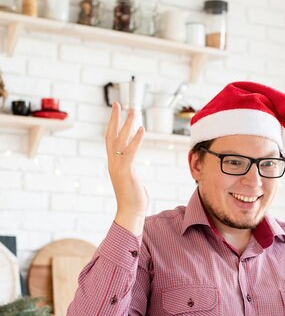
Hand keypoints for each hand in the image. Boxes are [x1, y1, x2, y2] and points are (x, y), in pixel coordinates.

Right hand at [105, 103, 147, 234]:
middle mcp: (113, 162)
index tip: (115, 113)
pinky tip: (142, 129)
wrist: (130, 212)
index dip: (112, 126)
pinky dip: (136, 139)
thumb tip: (132, 170)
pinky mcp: (126, 170)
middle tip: (118, 103)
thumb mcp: (131, 180)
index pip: (111, 140)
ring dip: (127, 124)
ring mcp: (118, 166)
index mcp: (114, 163)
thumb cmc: (134, 199)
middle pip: (111, 135)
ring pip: (121, 140)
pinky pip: (130, 151)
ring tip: (133, 110)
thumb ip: (130, 171)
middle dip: (115, 119)